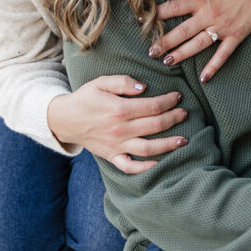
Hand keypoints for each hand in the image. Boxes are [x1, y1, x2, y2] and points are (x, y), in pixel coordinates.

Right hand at [47, 76, 187, 173]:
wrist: (64, 119)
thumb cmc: (85, 98)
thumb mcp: (101, 82)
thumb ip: (123, 82)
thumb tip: (144, 87)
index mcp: (119, 109)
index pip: (152, 106)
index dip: (169, 101)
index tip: (178, 96)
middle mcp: (120, 129)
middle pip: (155, 125)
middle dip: (174, 118)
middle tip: (185, 113)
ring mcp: (117, 145)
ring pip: (148, 148)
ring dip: (168, 144)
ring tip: (184, 140)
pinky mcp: (111, 156)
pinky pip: (130, 166)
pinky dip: (145, 168)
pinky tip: (159, 164)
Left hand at [150, 0, 250, 80]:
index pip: (174, 7)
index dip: (157, 14)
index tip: (141, 21)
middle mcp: (209, 14)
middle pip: (182, 30)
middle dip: (165, 42)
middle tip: (150, 52)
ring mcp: (222, 27)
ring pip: (198, 44)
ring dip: (182, 54)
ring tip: (167, 62)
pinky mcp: (236, 35)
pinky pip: (223, 54)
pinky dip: (214, 66)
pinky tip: (203, 78)